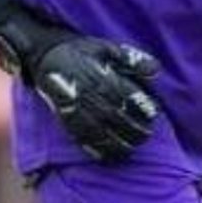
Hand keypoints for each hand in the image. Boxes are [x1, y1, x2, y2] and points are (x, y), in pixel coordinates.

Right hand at [32, 38, 161, 161]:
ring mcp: (75, 108)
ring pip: (101, 131)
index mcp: (98, 75)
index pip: (125, 95)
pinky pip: (83, 138)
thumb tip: (155, 70)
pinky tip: (111, 155)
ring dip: (119, 143)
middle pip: (115, 116)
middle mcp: (87, 94)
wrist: (46, 56)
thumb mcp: (106, 47)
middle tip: (147, 134)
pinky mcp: (65, 120)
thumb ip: (131, 59)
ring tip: (133, 147)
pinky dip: (98, 149)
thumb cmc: (81, 51)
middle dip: (133, 128)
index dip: (140, 106)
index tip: (153, 114)